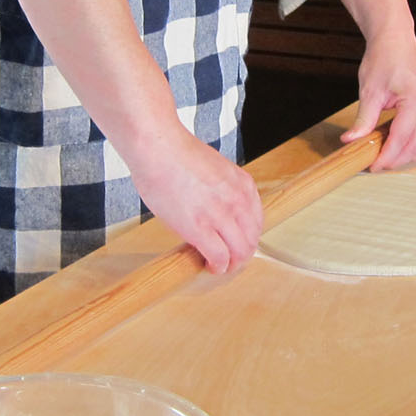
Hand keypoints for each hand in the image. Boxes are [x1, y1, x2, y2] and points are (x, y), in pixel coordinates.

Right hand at [125, 130, 262, 273]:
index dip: (247, 237)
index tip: (237, 242)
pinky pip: (219, 256)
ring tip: (221, 266)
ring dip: (232, 264)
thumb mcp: (215, 169)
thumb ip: (223, 190)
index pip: (257, 221)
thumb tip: (217, 209)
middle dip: (243, 255)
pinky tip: (210, 266)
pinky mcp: (200, 228)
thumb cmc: (175, 154)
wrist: (158, 148)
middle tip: (231, 260)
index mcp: (243, 185)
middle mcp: (238, 200)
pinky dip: (218, 267)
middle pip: (252, 240)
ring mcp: (220, 215)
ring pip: (240, 252)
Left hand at [342, 31, 415, 170]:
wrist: (395, 41)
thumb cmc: (383, 59)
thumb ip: (363, 119)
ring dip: (412, 155)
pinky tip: (410, 147)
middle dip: (397, 159)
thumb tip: (350, 140)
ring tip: (390, 156)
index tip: (373, 166)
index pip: (401, 138)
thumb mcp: (369, 90)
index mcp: (415, 101)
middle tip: (376, 164)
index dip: (387, 156)